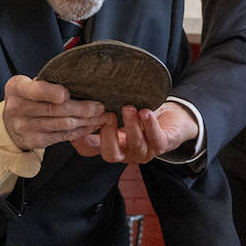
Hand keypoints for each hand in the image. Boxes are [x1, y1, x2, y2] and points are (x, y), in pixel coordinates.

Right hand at [1, 75, 106, 150]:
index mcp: (17, 88)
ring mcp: (25, 127)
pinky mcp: (35, 141)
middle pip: (55, 110)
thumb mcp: (28, 84)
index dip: (53, 93)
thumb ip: (48, 82)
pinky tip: (91, 126)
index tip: (68, 93)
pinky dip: (80, 131)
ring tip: (101, 116)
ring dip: (86, 121)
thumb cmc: (26, 97)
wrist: (8, 122)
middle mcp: (18, 109)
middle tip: (100, 106)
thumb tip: (82, 82)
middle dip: (82, 109)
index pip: (36, 90)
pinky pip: (63, 136)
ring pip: (63, 124)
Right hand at [72, 101, 198, 163]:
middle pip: (110, 154)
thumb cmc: (139, 112)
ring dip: (131, 126)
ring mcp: (145, 152)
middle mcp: (126, 153)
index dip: (80, 140)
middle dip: (108, 135)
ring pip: (135, 145)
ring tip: (128, 108)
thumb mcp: (118, 110)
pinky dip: (149, 125)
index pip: (89, 149)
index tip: (74, 123)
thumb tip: (81, 91)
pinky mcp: (162, 145)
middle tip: (108, 115)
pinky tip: (145, 112)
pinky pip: (156, 139)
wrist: (171, 117)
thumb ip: (103, 107)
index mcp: (111, 145)